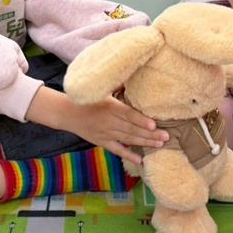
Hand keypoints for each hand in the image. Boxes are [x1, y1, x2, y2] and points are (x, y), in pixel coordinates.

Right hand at [26, 87, 168, 164]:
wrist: (67, 112)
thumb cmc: (88, 99)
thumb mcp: (102, 90)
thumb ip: (119, 85)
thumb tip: (135, 73)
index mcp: (110, 106)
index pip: (128, 114)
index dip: (141, 120)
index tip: (154, 124)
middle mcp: (108, 121)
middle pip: (132, 129)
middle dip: (150, 134)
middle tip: (166, 137)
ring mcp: (105, 133)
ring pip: (128, 139)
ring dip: (144, 143)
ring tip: (160, 144)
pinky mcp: (101, 142)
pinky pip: (116, 150)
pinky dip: (128, 155)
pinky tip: (140, 160)